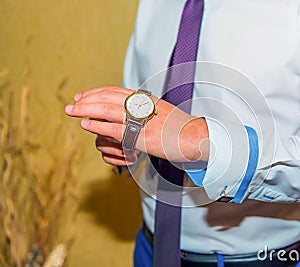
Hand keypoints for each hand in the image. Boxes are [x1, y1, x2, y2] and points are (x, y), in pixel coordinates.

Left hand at [64, 86, 208, 163]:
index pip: (117, 91)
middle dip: (88, 99)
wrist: (199, 138)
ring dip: (87, 109)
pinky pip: (116, 128)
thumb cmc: (181, 129)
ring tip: (72, 111)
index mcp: (148, 100)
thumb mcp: (163, 114)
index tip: (84, 96)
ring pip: (109, 109)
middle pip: (109, 97)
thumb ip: (146, 112)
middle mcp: (144, 105)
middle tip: (72, 103)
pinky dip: (99, 125)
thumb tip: (132, 115)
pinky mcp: (144, 136)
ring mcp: (144, 120)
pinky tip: (87, 124)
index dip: (97, 92)